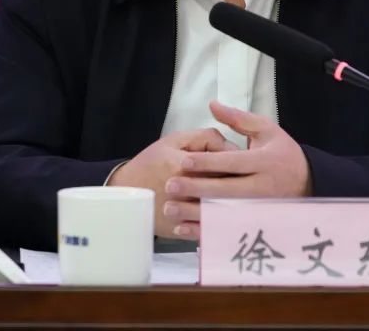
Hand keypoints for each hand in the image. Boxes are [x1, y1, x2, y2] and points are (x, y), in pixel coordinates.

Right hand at [108, 128, 234, 238]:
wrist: (125, 192)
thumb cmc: (152, 163)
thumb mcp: (175, 140)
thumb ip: (206, 137)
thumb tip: (231, 147)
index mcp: (184, 166)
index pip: (224, 163)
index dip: (236, 161)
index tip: (239, 160)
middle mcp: (185, 191)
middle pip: (225, 188)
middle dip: (239, 182)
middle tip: (243, 177)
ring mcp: (183, 214)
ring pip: (220, 209)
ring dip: (233, 203)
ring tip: (238, 195)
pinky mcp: (182, 230)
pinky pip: (209, 228)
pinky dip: (221, 222)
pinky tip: (226, 214)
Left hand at [163, 101, 312, 239]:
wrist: (308, 182)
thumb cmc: (282, 153)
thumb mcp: (266, 130)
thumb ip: (238, 119)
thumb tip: (212, 105)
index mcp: (264, 162)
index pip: (233, 163)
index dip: (208, 163)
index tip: (184, 162)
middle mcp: (262, 188)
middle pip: (225, 190)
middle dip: (196, 189)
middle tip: (170, 185)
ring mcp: (258, 210)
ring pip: (223, 214)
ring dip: (195, 214)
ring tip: (170, 208)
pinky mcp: (254, 224)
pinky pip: (226, 231)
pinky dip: (204, 233)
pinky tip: (183, 228)